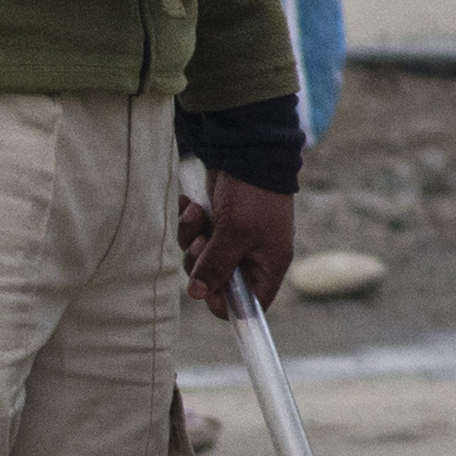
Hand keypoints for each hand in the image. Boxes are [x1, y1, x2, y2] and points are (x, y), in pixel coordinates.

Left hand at [177, 175, 294, 318]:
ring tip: (196, 214)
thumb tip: (197, 294)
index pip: (248, 305)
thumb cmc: (252, 193)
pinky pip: (194, 236)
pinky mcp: (216, 224)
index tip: (206, 285)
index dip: (223, 301)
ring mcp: (232, 240)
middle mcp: (251, 257)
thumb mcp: (234, 233)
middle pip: (215, 282)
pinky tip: (189, 204)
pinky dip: (188, 222)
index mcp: (267, 266)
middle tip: (201, 241)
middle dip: (200, 262)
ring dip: (190, 237)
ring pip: (199, 258)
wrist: (247, 149)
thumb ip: (216, 266)